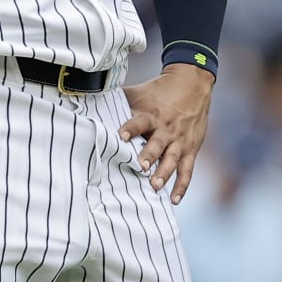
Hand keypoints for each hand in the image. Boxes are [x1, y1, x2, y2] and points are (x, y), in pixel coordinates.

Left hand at [120, 64, 214, 203]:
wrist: (192, 82)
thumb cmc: (159, 91)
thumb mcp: (139, 93)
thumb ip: (118, 100)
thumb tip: (88, 102)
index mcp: (151, 114)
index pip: (140, 122)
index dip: (130, 129)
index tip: (120, 137)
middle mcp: (166, 128)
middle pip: (157, 144)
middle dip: (149, 156)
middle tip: (140, 167)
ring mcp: (180, 140)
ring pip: (172, 159)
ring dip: (164, 173)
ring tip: (155, 186)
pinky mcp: (190, 149)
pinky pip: (187, 170)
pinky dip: (182, 185)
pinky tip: (174, 199)